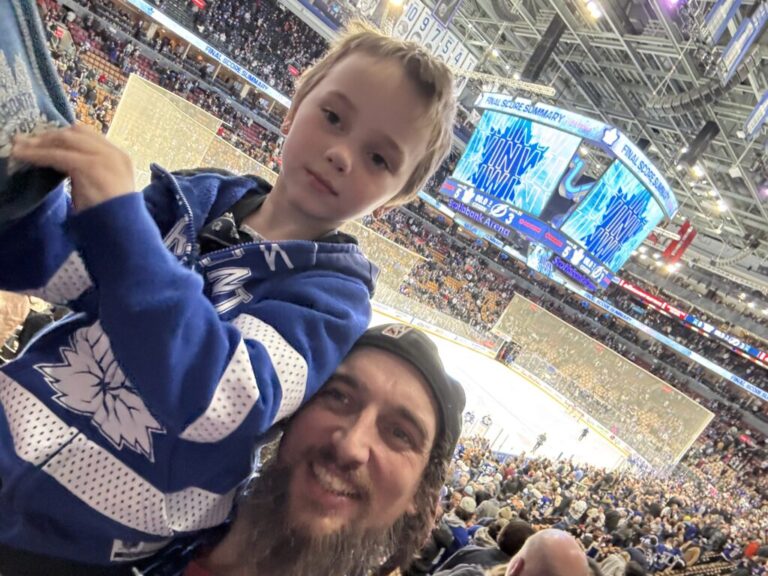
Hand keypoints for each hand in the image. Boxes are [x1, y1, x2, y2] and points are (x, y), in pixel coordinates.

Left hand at [11, 124, 134, 211]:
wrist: (122, 229)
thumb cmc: (111, 214)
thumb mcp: (103, 185)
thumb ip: (90, 170)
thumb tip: (62, 161)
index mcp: (119, 157)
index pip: (89, 135)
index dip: (65, 134)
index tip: (46, 141)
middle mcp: (114, 153)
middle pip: (76, 132)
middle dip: (50, 136)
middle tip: (27, 142)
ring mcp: (104, 158)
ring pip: (65, 140)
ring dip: (40, 143)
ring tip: (21, 148)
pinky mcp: (90, 166)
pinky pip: (57, 155)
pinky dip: (38, 155)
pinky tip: (24, 156)